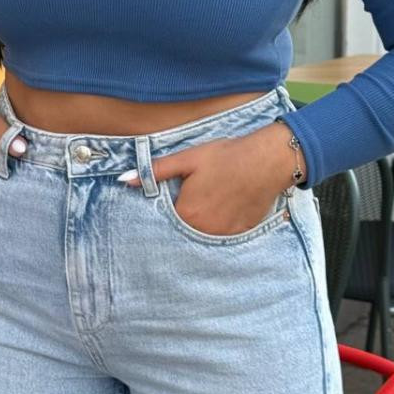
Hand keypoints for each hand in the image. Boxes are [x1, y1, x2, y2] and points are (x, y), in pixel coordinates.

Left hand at [118, 122, 304, 235]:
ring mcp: (224, 235)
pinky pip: (223, 236)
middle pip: (183, 232)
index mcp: (186, 214)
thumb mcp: (188, 159)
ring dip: (202, 224)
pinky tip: (226, 207)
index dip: (167, 211)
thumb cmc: (226, 157)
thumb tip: (126, 180)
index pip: (165, 222)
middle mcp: (203, 231)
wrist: (267, 160)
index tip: (171, 202)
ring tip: (212, 201)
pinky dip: (220, 226)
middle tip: (197, 198)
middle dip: (184, 219)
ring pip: (203, 235)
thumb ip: (155, 171)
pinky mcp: (240, 234)